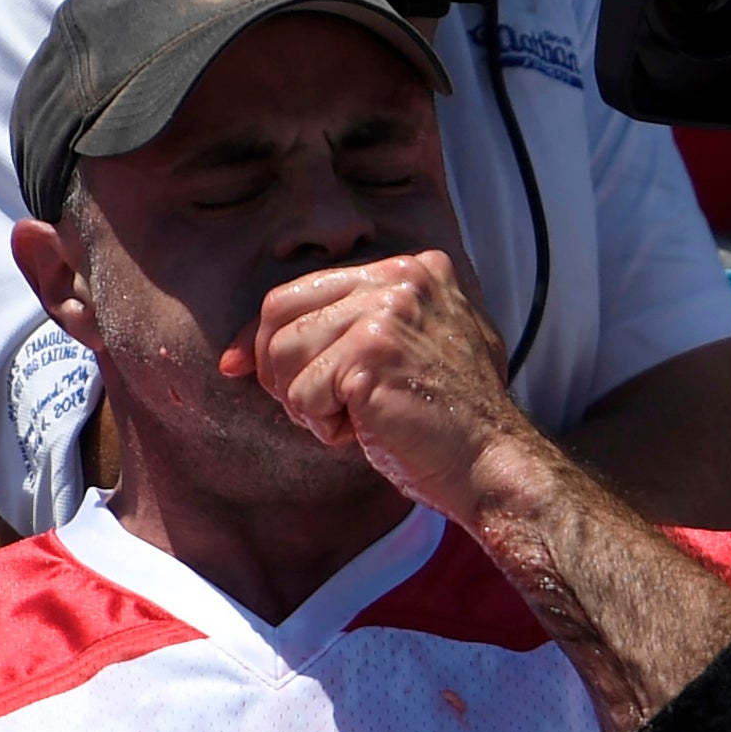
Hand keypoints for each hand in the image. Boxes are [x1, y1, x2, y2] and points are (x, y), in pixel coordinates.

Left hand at [226, 250, 543, 526]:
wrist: (492, 463)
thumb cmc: (447, 421)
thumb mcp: (407, 351)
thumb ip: (345, 330)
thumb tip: (238, 355)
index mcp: (412, 268)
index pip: (300, 288)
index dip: (262, 334)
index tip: (239, 366)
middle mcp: (401, 278)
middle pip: (279, 312)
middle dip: (277, 368)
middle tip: (316, 405)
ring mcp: (388, 313)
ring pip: (283, 353)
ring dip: (303, 401)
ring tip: (353, 418)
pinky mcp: (372, 354)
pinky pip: (302, 392)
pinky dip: (324, 426)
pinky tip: (366, 430)